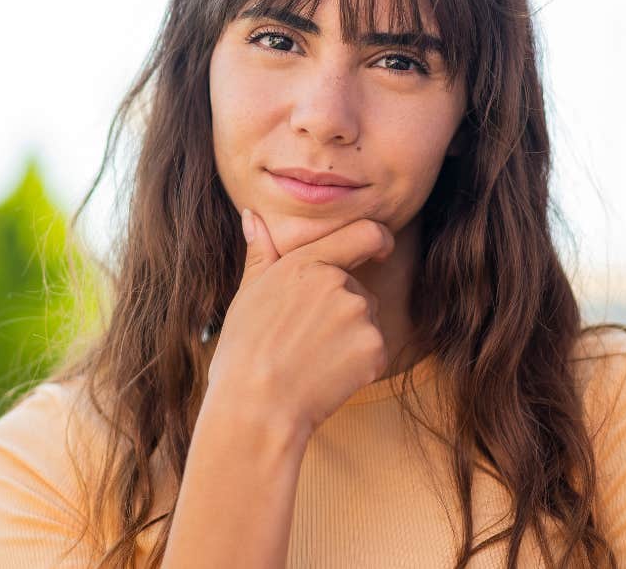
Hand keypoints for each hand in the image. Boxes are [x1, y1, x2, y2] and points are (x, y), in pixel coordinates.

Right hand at [205, 208, 394, 436]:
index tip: (381, 248)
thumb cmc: (244, 352)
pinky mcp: (375, 349)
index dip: (380, 239)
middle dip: (343, 309)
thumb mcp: (247, 294)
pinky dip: (357, 363)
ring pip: (367, 320)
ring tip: (312, 358)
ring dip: (350, 335)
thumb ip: (261, 252)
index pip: (365, 234)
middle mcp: (339, 283)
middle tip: (305, 339)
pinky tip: (327, 375)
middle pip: (360, 289)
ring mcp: (360, 316)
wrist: (257, 408)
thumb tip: (252, 216)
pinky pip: (374, 350)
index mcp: (307, 263)